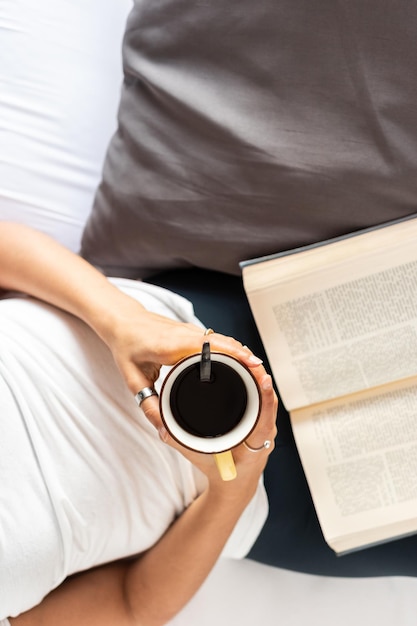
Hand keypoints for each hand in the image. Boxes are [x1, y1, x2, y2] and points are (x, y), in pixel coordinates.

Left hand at [96, 290, 265, 430]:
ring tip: (257, 369)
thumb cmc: (127, 347)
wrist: (124, 321)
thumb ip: (149, 405)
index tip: (251, 365)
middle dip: (244, 356)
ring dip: (240, 351)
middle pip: (223, 343)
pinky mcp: (193, 332)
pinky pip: (217, 339)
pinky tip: (241, 360)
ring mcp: (191, 331)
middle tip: (262, 374)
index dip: (233, 355)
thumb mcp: (133, 380)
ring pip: (222, 339)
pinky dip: (231, 348)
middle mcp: (185, 334)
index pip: (209, 347)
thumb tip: (164, 429)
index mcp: (171, 346)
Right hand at [157, 365, 277, 498]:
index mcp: (253, 447)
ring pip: (268, 398)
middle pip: (269, 402)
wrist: (233, 485)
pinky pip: (265, 400)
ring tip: (250, 358)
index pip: (264, 420)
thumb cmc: (219, 474)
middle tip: (251, 358)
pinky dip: (259, 385)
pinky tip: (252, 370)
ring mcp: (266, 428)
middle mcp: (264, 436)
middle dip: (261, 378)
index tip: (264, 379)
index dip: (265, 398)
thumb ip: (181, 442)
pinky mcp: (263, 421)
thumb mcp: (197, 457)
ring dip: (260, 378)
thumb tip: (161, 426)